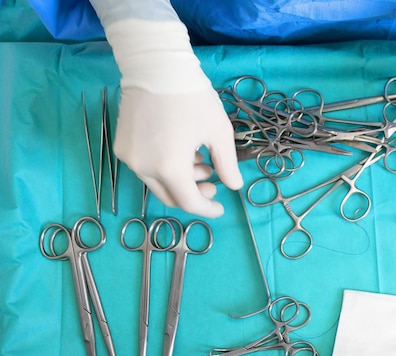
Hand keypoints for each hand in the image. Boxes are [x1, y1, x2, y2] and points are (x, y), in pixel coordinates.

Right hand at [104, 18, 242, 216]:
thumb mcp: (218, 133)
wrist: (157, 67)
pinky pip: (146, 168)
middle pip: (171, 196)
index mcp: (169, 167)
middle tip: (211, 180)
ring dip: (180, 179)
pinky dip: (164, 167)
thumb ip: (227, 164)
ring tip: (198, 159)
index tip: (220, 207)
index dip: (206, 209)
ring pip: (158, 183)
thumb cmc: (193, 98)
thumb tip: (233, 187)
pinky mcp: (122, 147)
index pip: (189, 203)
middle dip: (194, 193)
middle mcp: (144, 168)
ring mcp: (129, 158)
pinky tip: (178, 150)